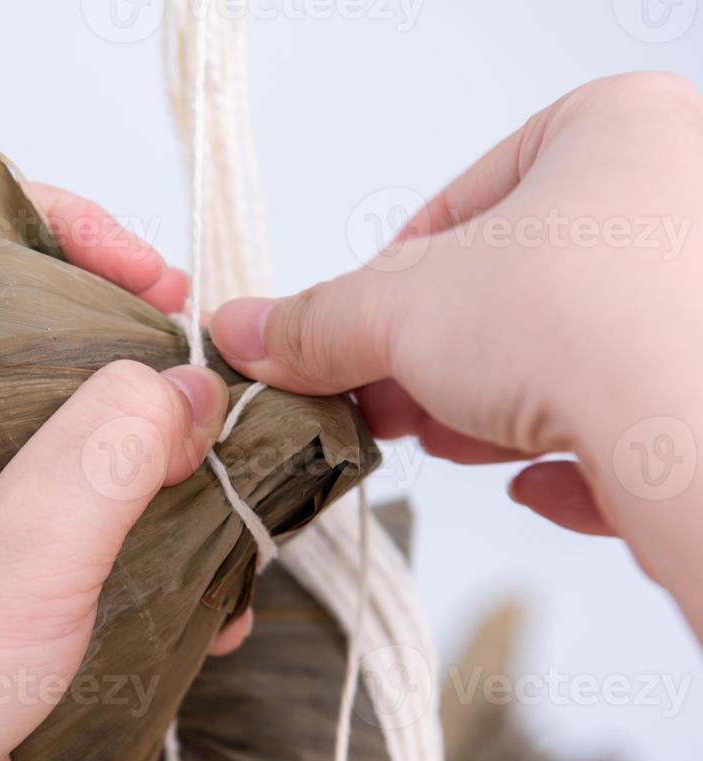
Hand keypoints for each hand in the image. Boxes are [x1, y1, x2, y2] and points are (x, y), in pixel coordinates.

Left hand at [0, 186, 239, 760]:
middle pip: (16, 317)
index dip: (53, 229)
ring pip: (53, 405)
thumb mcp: (27, 548)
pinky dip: (130, 504)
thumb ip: (113, 443)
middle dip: (119, 341)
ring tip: (210, 477)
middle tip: (194, 378)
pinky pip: (65, 483)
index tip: (148, 277)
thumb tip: (188, 387)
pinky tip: (194, 562)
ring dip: (139, 434)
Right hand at [211, 72, 702, 635]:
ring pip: (566, 360)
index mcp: (612, 134)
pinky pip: (632, 422)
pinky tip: (537, 482)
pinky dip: (571, 456)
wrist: (694, 436)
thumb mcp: (402, 308)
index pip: (464, 207)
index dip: (389, 283)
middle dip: (431, 361)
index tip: (351, 339)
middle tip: (377, 402)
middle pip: (511, 294)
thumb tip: (246, 333)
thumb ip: (318, 321)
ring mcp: (696, 306)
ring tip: (436, 440)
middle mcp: (676, 207)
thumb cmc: (575, 319)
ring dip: (486, 411)